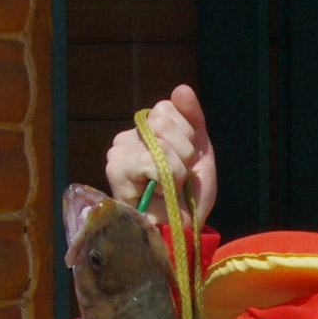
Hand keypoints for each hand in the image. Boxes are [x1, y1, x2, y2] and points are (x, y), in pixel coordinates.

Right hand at [104, 84, 216, 220]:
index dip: (188, 135)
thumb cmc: (189, 197)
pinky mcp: (117, 171)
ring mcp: (118, 154)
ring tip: (171, 187)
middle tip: (179, 178)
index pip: (167, 108)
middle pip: (163, 119)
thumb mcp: (200, 153)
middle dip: (185, 152)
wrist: (183, 231)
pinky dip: (169, 179)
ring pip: (161, 140)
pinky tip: (160, 193)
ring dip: (178, 168)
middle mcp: (127, 139)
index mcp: (144, 131)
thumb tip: (181, 88)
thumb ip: (193, 118)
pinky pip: (153, 160)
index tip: (187, 162)